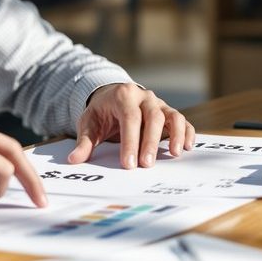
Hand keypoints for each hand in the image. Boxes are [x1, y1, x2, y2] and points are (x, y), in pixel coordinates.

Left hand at [67, 83, 195, 168]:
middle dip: (150, 142)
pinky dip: (187, 132)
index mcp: (123, 96)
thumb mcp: (89, 123)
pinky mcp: (168, 111)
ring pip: (172, 115)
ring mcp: (158, 103)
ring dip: (176, 134)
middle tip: (146, 165)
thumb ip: (84, 142)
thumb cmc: (102, 112)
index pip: (129, 118)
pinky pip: (181, 120)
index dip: (130, 141)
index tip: (128, 163)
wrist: (113, 95)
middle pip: (152, 117)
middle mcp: (144, 96)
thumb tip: (74, 160)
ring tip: (174, 154)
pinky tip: (187, 147)